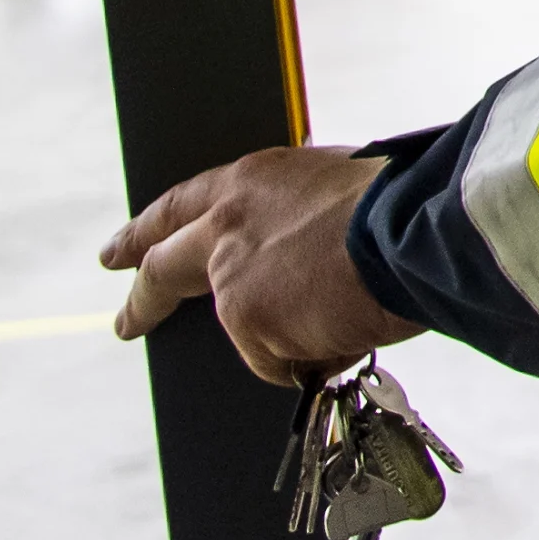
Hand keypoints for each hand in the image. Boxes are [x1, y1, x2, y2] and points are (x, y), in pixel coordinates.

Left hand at [102, 146, 423, 385]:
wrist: (419, 225)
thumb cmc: (403, 202)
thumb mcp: (340, 193)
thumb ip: (303, 222)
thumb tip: (306, 264)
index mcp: (253, 181)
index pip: (181, 205)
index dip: (147, 229)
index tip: (119, 252)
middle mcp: (228, 223)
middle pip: (162, 267)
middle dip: (141, 297)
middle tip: (126, 323)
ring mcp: (232, 275)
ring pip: (251, 327)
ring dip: (287, 336)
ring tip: (351, 315)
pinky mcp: (247, 320)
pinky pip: (284, 358)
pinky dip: (320, 354)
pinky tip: (356, 324)